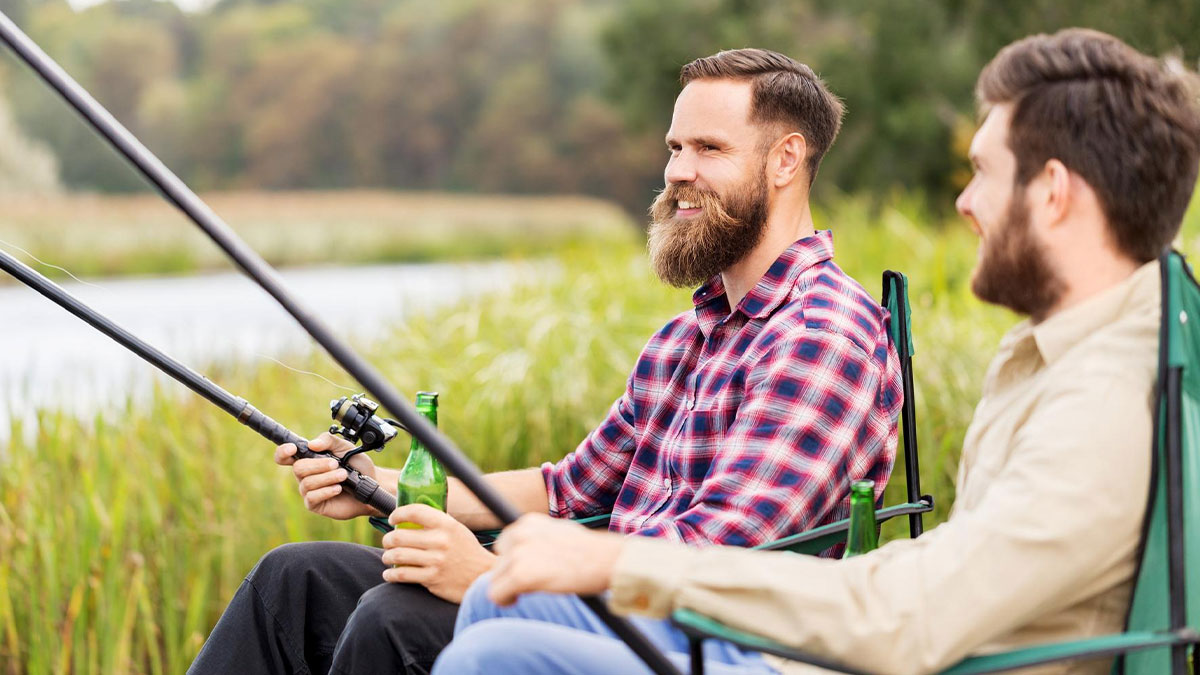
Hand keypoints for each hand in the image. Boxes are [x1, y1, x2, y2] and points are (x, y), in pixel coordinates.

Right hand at [275, 431, 378, 519]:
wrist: (371, 484)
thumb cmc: (356, 466)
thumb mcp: (345, 447)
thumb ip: (329, 441)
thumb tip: (312, 444)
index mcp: (308, 458)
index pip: (285, 456)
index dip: (283, 452)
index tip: (293, 448)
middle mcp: (305, 474)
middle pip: (298, 468)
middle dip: (318, 465)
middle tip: (336, 464)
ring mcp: (308, 490)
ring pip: (307, 483)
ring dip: (327, 477)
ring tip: (343, 475)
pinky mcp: (314, 504)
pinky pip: (312, 497)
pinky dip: (326, 491)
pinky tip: (338, 488)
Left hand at [381, 504, 496, 602]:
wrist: (482, 576)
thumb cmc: (467, 550)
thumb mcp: (457, 530)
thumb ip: (437, 522)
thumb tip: (411, 515)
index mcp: (446, 525)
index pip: (414, 512)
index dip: (398, 514)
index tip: (393, 519)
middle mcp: (441, 541)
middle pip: (399, 536)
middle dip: (387, 539)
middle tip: (387, 541)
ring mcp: (436, 561)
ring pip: (397, 555)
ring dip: (387, 556)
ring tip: (388, 556)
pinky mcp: (432, 578)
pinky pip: (402, 575)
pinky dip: (391, 575)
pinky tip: (390, 574)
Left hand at [488, 514, 624, 605]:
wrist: (608, 560)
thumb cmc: (590, 552)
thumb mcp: (558, 533)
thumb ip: (535, 540)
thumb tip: (520, 555)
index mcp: (528, 522)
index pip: (504, 545)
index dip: (514, 561)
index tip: (531, 570)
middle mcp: (519, 533)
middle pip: (497, 562)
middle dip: (510, 574)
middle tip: (532, 582)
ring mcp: (518, 553)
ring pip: (495, 579)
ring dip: (510, 588)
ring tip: (533, 590)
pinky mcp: (520, 574)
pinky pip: (495, 594)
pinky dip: (505, 600)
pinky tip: (518, 600)